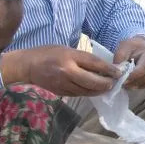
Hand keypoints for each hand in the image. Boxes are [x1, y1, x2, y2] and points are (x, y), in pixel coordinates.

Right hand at [7, 46, 121, 96]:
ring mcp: (64, 84)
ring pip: (87, 91)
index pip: (94, 63)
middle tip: (114, 82)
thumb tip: (100, 66)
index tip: (118, 72)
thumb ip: (81, 58)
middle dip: (106, 83)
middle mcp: (68, 72)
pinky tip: (94, 91)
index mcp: (69, 57)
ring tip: (107, 87)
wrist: (26, 67)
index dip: (108, 69)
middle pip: (93, 81)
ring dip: (99, 90)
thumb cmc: (46, 54)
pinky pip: (79, 94)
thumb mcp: (65, 49)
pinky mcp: (61, 93)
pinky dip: (89, 93)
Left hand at [114, 36, 144, 89]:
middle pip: (142, 79)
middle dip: (130, 82)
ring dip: (131, 85)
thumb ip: (119, 59)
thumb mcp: (123, 48)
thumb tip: (117, 73)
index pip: (142, 70)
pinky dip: (134, 85)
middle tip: (118, 82)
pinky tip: (126, 82)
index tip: (121, 80)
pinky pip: (142, 86)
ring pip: (142, 84)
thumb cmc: (131, 46)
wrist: (139, 46)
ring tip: (121, 81)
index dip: (131, 77)